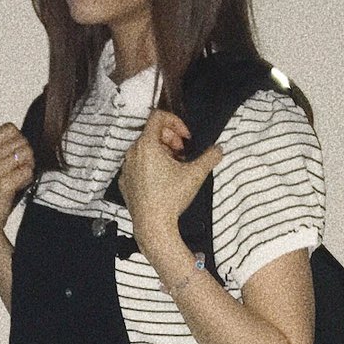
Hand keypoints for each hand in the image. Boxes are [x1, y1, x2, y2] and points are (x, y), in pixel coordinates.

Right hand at [0, 123, 32, 243]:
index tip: (15, 152)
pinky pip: (28, 171)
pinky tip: (19, 186)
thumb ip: (1, 147)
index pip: (10, 128)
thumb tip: (25, 138)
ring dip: (28, 166)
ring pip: (27, 154)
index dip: (19, 139)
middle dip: (26, 154)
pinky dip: (28, 178)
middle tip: (19, 168)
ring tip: (19, 177)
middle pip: (22, 141)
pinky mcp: (4, 185)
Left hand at [120, 110, 222, 233]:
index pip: (158, 117)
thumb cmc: (170, 199)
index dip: (175, 122)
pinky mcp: (125, 181)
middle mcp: (132, 153)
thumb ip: (209, 157)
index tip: (185, 137)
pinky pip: (137, 165)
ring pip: (144, 149)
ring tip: (175, 167)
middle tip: (183, 153)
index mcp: (147, 145)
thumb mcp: (195, 175)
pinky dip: (150, 166)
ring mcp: (127, 168)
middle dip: (171, 139)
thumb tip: (218, 150)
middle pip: (152, 133)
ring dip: (161, 152)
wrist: (153, 226)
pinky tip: (162, 180)